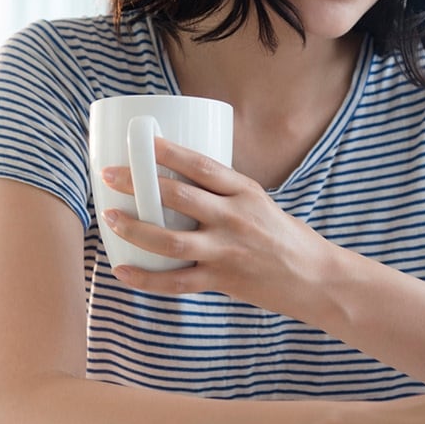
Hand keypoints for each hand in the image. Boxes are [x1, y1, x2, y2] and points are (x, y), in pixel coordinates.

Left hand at [99, 136, 330, 317]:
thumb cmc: (284, 236)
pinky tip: (123, 271)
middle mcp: (235, 218)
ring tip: (110, 218)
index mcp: (245, 192)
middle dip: (139, 184)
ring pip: (171, 241)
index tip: (141, 141)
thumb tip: (175, 180)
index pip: (201, 165)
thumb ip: (222, 193)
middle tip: (109, 175)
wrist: (315, 278)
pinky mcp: (223, 281)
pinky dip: (146, 279)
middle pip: (179, 198)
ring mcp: (227, 252)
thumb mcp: (259, 202)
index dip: (168, 152)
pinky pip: (177, 282)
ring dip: (135, 229)